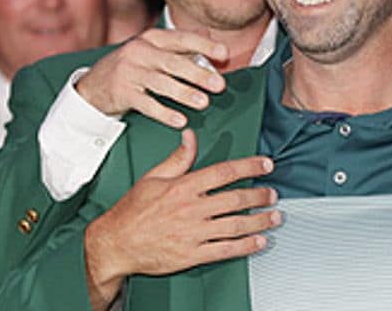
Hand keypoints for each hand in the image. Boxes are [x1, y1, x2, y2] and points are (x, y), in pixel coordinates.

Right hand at [73, 28, 229, 127]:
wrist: (93, 85)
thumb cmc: (133, 67)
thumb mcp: (153, 52)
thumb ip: (183, 51)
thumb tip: (218, 52)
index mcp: (151, 38)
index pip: (181, 38)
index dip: (204, 45)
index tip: (224, 54)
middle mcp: (139, 51)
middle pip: (172, 62)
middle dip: (198, 73)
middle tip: (219, 85)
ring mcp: (129, 71)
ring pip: (160, 83)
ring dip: (184, 93)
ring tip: (203, 103)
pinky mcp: (122, 92)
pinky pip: (146, 104)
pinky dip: (164, 113)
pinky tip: (180, 120)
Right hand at [83, 131, 276, 299]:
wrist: (117, 242)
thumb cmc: (132, 211)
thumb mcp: (153, 177)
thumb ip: (177, 158)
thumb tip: (190, 136)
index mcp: (183, 187)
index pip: (223, 172)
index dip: (249, 167)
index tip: (265, 165)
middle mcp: (192, 209)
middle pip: (235, 199)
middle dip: (259, 196)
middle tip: (273, 194)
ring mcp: (194, 233)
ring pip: (236, 225)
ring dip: (260, 221)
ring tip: (274, 217)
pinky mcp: (193, 254)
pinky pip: (226, 249)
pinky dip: (246, 246)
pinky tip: (258, 242)